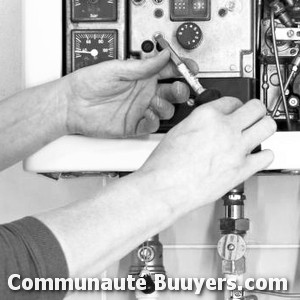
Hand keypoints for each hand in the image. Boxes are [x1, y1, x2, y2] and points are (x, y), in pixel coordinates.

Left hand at [64, 50, 197, 137]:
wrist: (73, 105)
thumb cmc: (89, 83)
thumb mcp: (117, 69)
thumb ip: (143, 66)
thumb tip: (164, 55)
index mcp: (142, 76)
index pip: (169, 71)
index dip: (182, 69)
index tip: (190, 69)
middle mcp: (144, 93)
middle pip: (172, 92)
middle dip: (180, 90)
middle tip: (180, 88)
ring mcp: (140, 109)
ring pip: (165, 110)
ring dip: (165, 106)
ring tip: (154, 102)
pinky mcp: (134, 125)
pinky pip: (151, 126)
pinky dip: (153, 122)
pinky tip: (146, 115)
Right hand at [138, 98, 276, 207]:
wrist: (165, 187)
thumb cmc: (165, 164)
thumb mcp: (179, 131)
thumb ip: (200, 124)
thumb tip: (210, 125)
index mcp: (207, 116)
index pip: (231, 101)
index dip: (234, 106)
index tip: (234, 111)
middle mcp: (225, 129)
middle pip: (256, 108)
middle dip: (254, 110)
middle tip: (252, 116)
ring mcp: (236, 149)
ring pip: (268, 127)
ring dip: (263, 127)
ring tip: (256, 132)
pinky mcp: (242, 170)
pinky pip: (267, 156)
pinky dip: (263, 155)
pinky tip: (255, 156)